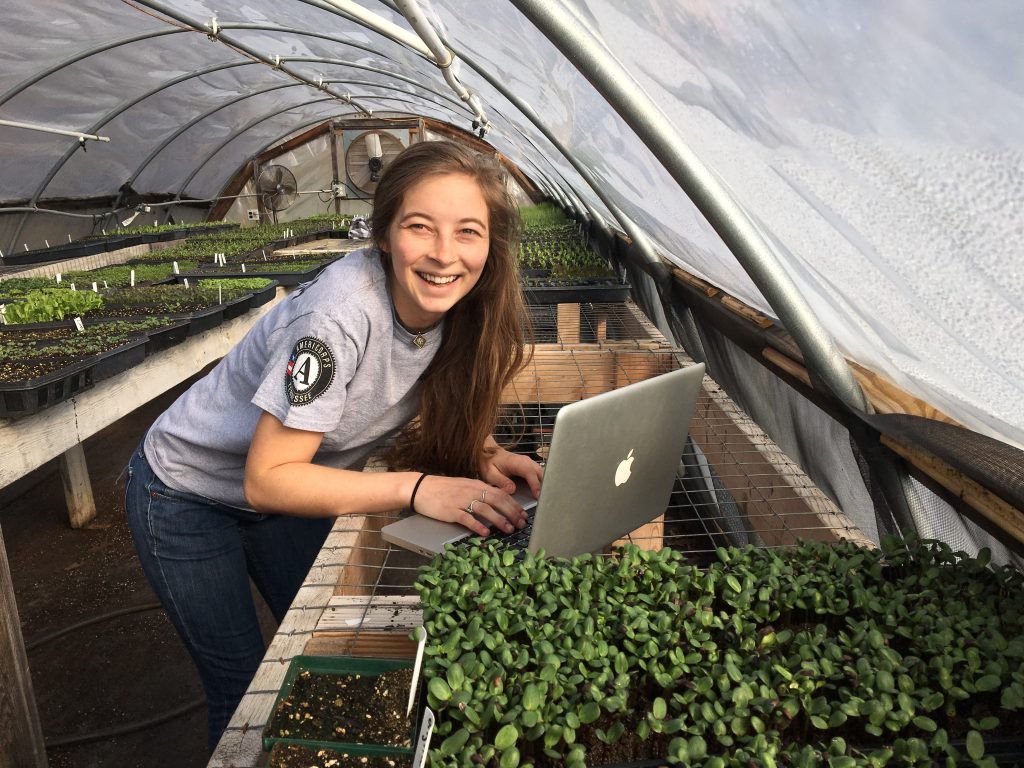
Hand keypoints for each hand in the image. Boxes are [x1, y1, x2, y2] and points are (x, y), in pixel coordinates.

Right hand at [413, 475, 527, 536]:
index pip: (501, 494)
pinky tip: (486, 533)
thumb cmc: (443, 488)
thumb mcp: (464, 486)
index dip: (514, 504)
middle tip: (521, 524)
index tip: (523, 514)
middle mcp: (471, 491)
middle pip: (497, 501)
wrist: (421, 488)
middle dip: (512, 513)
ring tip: (509, 529)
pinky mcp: (451, 510)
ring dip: (499, 520)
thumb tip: (497, 501)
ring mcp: (461, 500)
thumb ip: (480, 492)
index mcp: (476, 485)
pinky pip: (467, 518)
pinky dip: (478, 526)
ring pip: (486, 510)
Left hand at [479, 445, 543, 500]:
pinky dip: (541, 483)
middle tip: (543, 500)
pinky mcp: (530, 467)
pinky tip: (539, 492)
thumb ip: (501, 481)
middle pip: (540, 472)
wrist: (489, 453)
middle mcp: (526, 461)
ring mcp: (529, 463)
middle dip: (544, 486)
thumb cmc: (489, 463)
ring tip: (543, 498)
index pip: (530, 472)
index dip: (535, 484)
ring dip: (544, 484)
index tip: (537, 495)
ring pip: (542, 473)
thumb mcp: (490, 474)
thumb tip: (512, 490)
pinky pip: (539, 474)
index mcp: (516, 462)